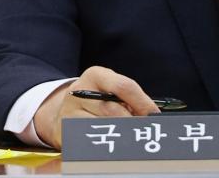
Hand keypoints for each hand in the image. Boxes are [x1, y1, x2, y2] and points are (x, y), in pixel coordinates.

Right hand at [33, 66, 158, 148]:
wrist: (64, 112)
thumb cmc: (96, 100)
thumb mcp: (109, 89)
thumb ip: (128, 97)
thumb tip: (151, 114)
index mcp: (95, 75)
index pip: (123, 86)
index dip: (142, 102)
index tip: (154, 114)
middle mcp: (79, 91)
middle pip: (113, 110)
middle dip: (133, 122)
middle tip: (145, 130)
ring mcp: (69, 112)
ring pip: (103, 127)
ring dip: (121, 134)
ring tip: (131, 135)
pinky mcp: (65, 132)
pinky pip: (92, 141)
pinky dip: (107, 143)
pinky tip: (114, 142)